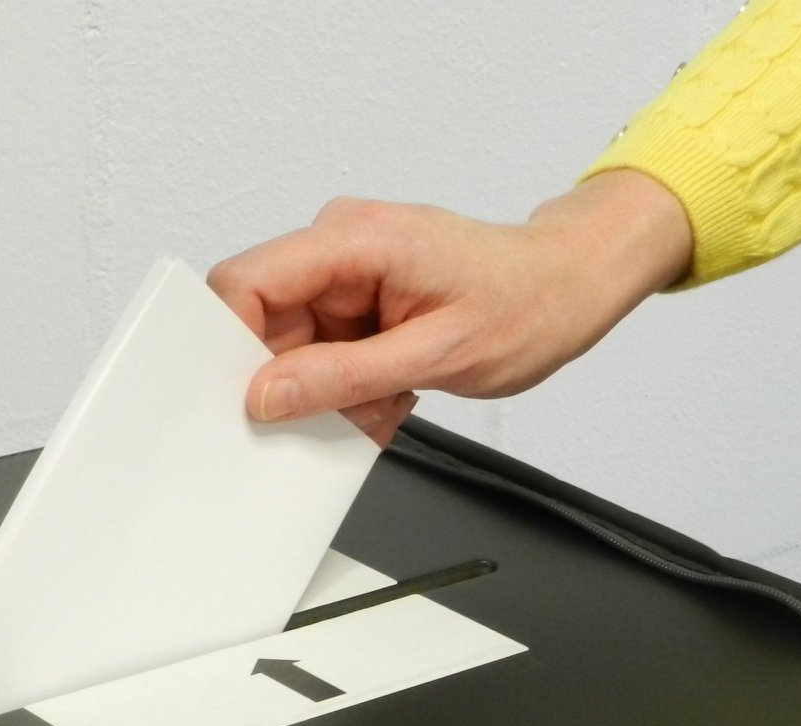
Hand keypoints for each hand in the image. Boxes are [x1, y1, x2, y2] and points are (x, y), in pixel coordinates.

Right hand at [207, 170, 692, 445]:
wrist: (570, 286)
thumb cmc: (527, 303)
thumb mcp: (436, 355)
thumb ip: (343, 377)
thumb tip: (267, 394)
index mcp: (355, 239)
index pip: (246, 282)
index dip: (229, 343)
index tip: (245, 398)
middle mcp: (341, 246)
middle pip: (263, 322)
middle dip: (294, 381)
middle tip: (342, 412)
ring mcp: (347, 273)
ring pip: (292, 348)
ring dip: (330, 391)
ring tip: (386, 402)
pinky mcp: (356, 299)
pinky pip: (322, 353)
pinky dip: (349, 388)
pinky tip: (389, 395)